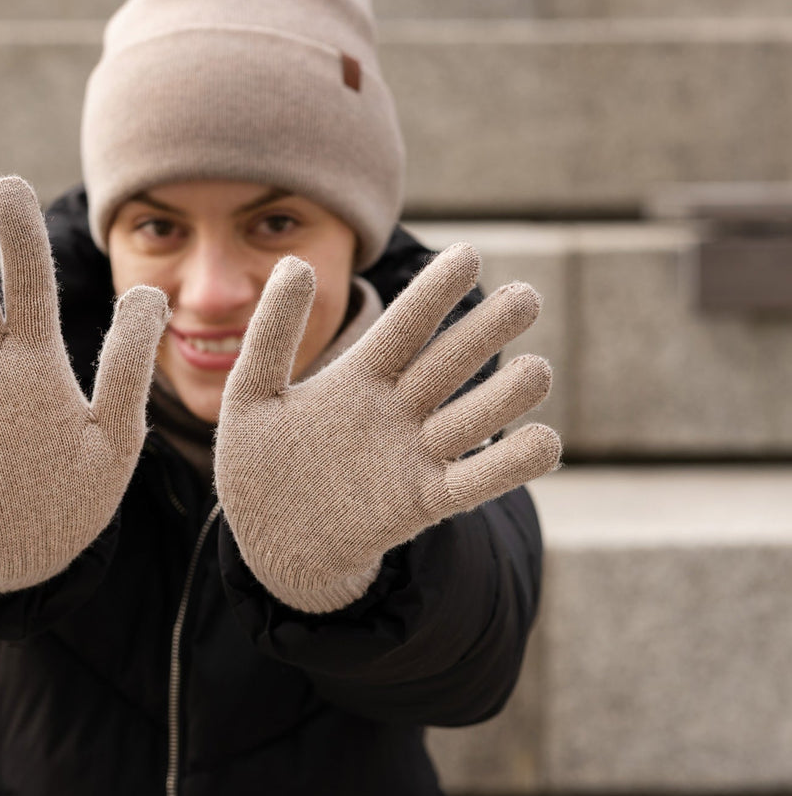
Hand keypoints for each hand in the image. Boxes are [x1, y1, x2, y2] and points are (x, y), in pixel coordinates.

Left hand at [214, 244, 560, 612]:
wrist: (266, 541)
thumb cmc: (257, 467)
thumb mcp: (250, 395)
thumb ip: (272, 334)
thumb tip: (298, 262)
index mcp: (359, 378)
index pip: (405, 327)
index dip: (434, 293)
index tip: (467, 254)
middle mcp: (396, 410)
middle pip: (450, 362)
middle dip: (487, 331)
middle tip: (527, 298)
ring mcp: (414, 455)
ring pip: (473, 417)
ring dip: (506, 396)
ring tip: (535, 372)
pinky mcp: (423, 502)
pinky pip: (475, 482)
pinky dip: (511, 465)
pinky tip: (545, 442)